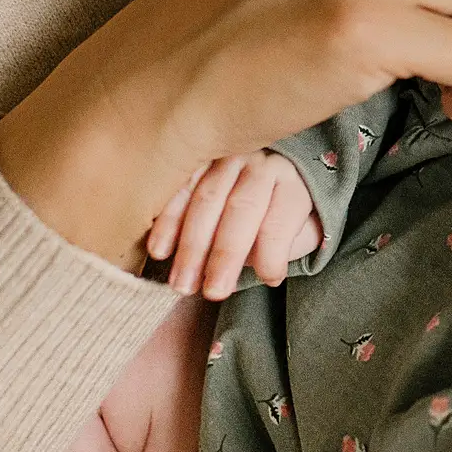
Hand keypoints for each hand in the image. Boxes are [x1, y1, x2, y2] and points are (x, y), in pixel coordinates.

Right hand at [147, 152, 323, 297]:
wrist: (258, 178)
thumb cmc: (275, 216)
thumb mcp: (292, 231)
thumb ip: (280, 249)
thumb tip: (266, 273)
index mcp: (288, 182)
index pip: (280, 219)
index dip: (273, 253)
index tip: (268, 280)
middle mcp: (257, 164)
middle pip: (241, 209)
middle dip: (225, 255)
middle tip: (214, 292)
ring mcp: (223, 158)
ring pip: (205, 200)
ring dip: (190, 246)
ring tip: (182, 284)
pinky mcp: (194, 161)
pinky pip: (178, 190)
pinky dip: (166, 223)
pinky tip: (159, 251)